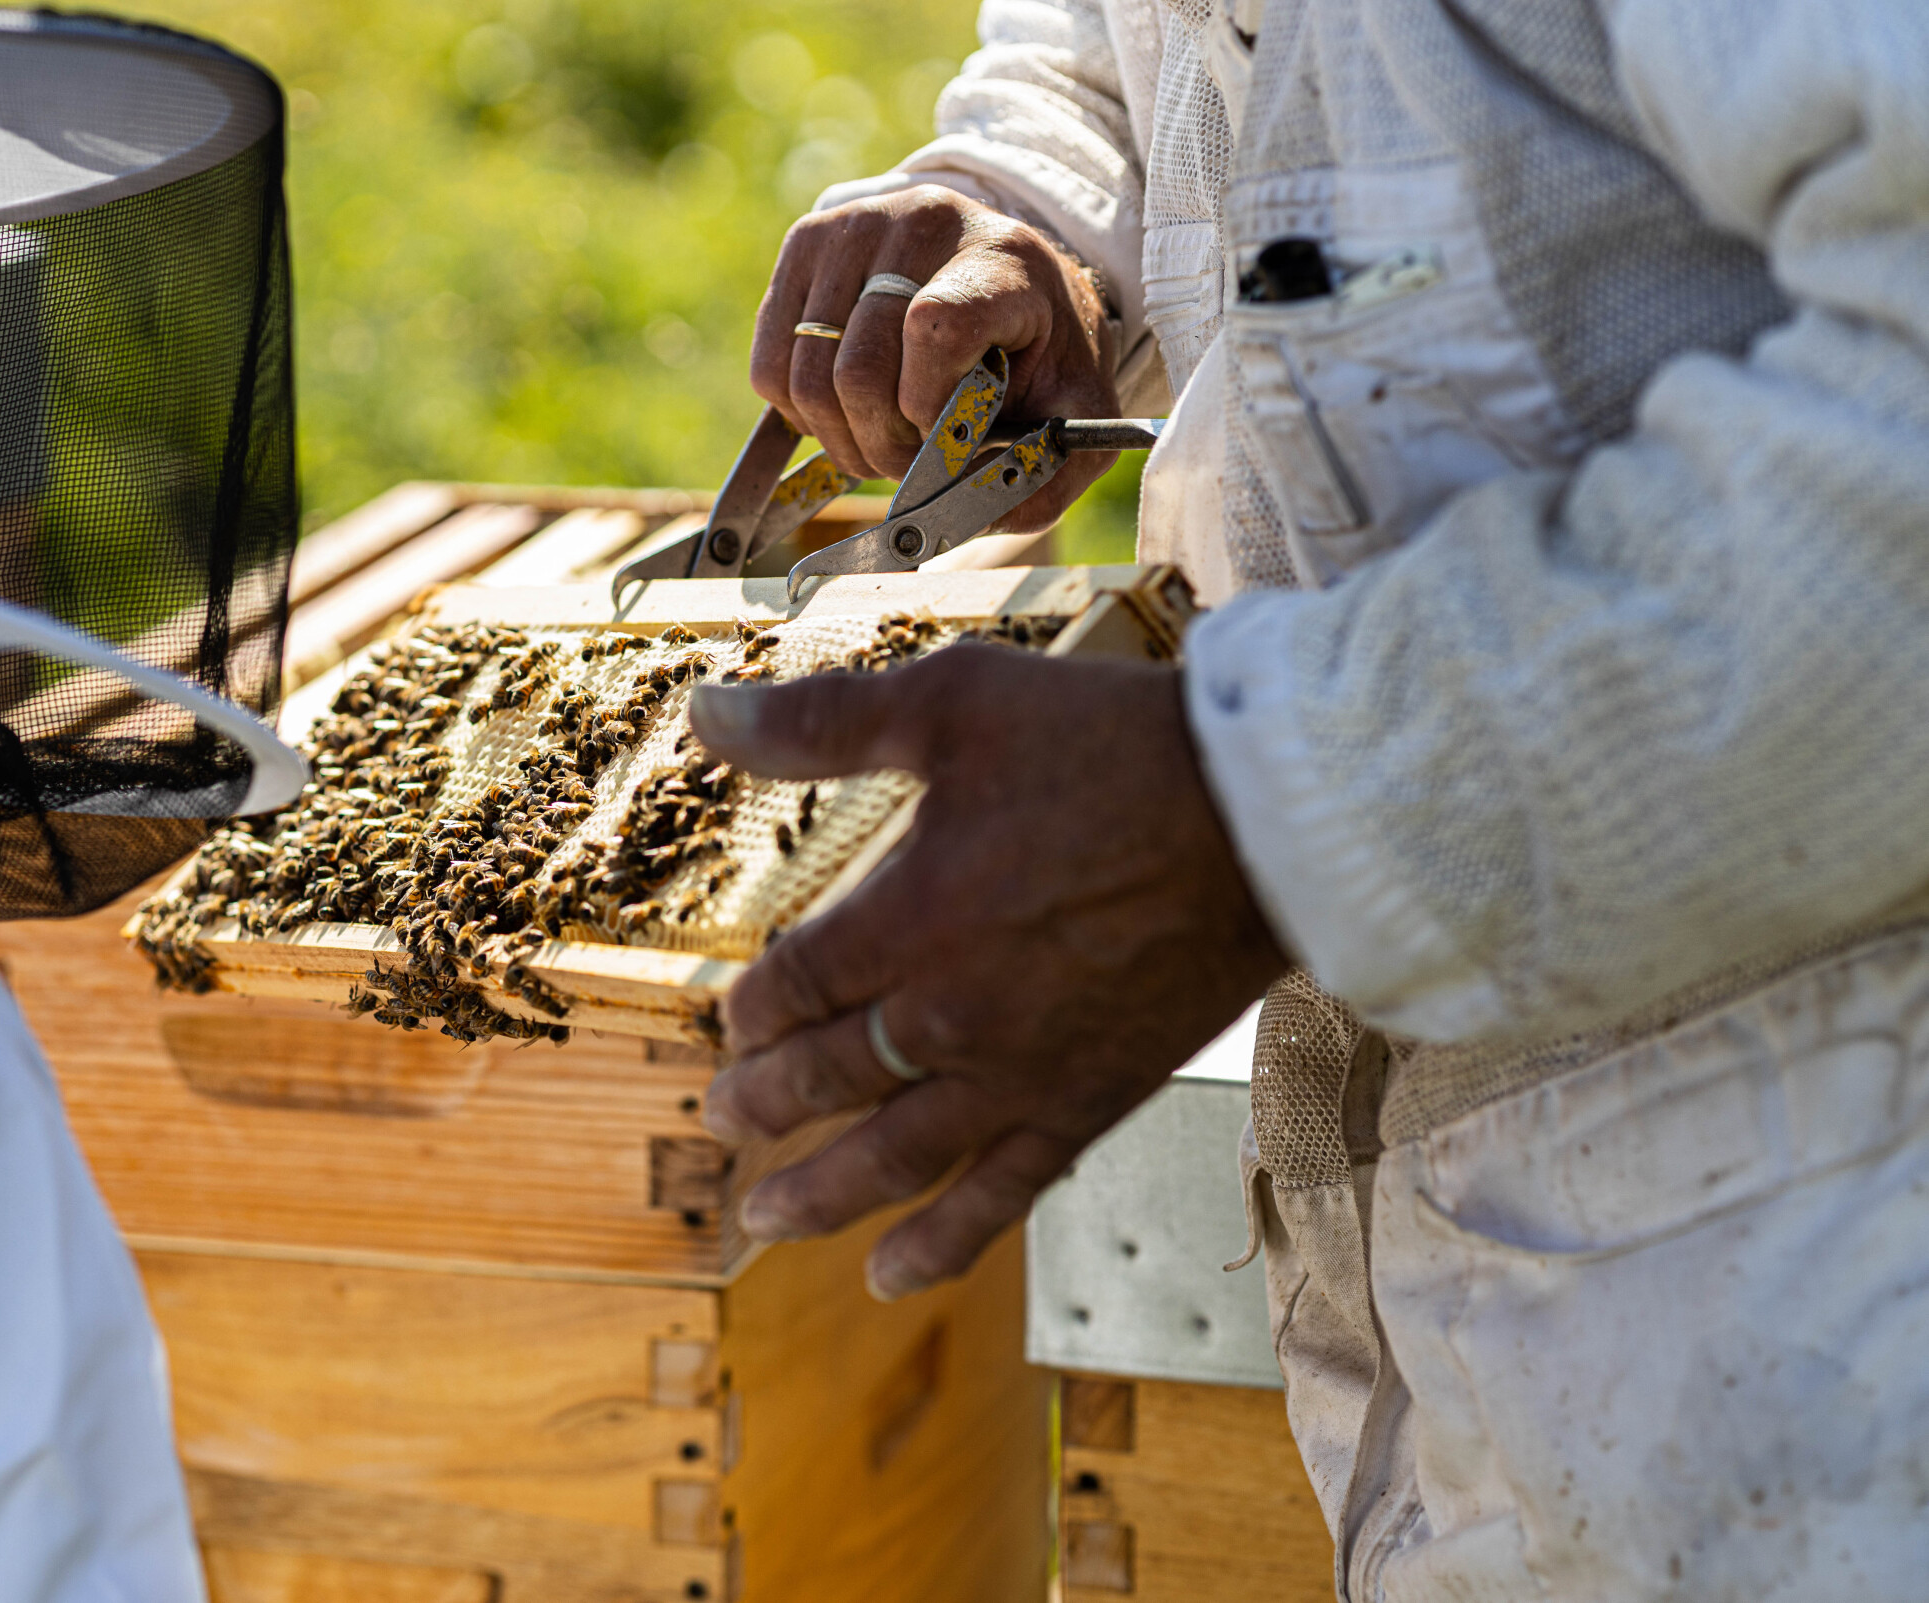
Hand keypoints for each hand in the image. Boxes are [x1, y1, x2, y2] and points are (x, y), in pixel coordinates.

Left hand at [689, 644, 1286, 1299]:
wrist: (1271, 819)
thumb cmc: (1112, 747)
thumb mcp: (955, 704)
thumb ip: (824, 721)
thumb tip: (707, 708)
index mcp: (910, 918)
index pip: (795, 986)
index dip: (752, 1009)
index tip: (733, 1021)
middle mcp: (952, 1014)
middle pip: (828, 1077)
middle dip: (765, 1102)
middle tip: (726, 1121)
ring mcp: (1022, 1072)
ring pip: (894, 1157)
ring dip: (820, 1194)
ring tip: (766, 1218)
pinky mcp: (1090, 1103)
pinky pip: (1002, 1194)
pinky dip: (941, 1242)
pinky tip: (891, 1275)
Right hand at [750, 185, 1118, 532]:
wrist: (1009, 276)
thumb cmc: (1041, 351)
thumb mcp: (1077, 411)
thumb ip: (1047, 473)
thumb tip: (967, 515)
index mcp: (1002, 258)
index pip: (935, 329)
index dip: (929, 409)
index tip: (950, 439)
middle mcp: (922, 221)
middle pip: (859, 368)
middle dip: (882, 447)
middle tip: (911, 467)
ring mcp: (853, 225)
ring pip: (807, 376)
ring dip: (840, 439)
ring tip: (881, 443)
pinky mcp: (805, 243)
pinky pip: (769, 366)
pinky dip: (801, 414)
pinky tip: (845, 413)